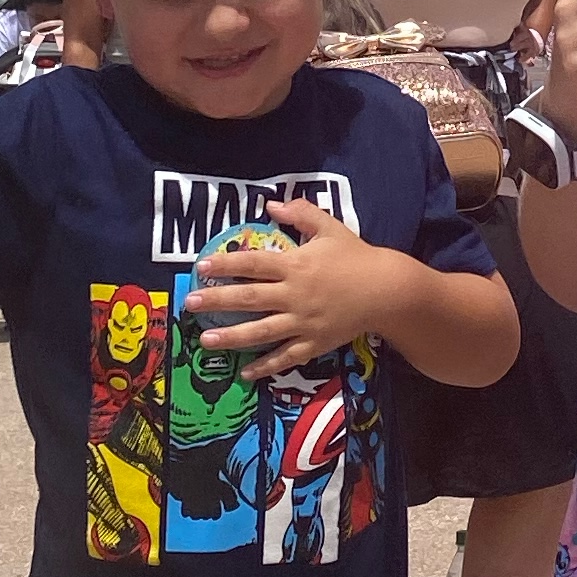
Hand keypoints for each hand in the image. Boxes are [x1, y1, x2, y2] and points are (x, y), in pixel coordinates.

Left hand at [184, 196, 389, 379]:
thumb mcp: (330, 227)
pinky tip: (245, 372)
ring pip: (261, 331)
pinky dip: (265, 365)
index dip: (225, 264)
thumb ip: (300, 213)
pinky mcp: (313, 343)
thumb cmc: (356, 256)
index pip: (253, 263)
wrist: (386, 290)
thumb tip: (270, 204)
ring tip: (206, 341)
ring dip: (232, 337)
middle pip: (249, 298)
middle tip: (190, 304)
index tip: (201, 266)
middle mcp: (294, 295)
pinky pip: (285, 357)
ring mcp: (303, 322)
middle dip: (217, 301)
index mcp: (296, 265)